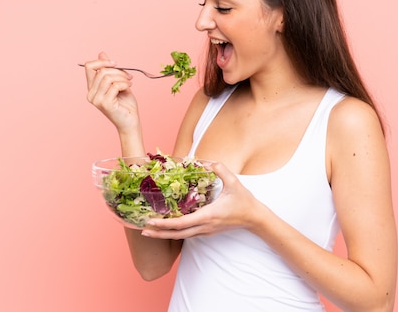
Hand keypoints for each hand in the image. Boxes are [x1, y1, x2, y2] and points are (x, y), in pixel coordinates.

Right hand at [83, 52, 139, 131]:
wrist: (130, 122)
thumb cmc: (125, 104)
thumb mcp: (117, 82)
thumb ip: (109, 70)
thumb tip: (102, 53)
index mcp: (92, 88)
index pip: (89, 66)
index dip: (102, 61)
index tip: (115, 63)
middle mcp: (91, 94)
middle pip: (102, 71)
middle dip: (118, 71)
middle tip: (129, 77)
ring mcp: (96, 100)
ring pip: (108, 77)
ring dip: (123, 78)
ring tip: (129, 83)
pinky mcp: (105, 104)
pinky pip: (115, 86)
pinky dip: (125, 84)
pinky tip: (129, 88)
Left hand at [140, 162, 264, 238]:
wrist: (254, 218)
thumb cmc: (244, 201)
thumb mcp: (234, 182)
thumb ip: (220, 169)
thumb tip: (206, 161)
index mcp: (209, 215)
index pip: (182, 223)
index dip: (165, 224)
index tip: (151, 222)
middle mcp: (205, 226)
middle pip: (177, 234)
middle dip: (159, 233)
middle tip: (142, 230)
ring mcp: (206, 231)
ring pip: (181, 236)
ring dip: (165, 235)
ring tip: (149, 231)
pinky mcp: (207, 231)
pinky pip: (188, 234)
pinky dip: (175, 233)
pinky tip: (166, 229)